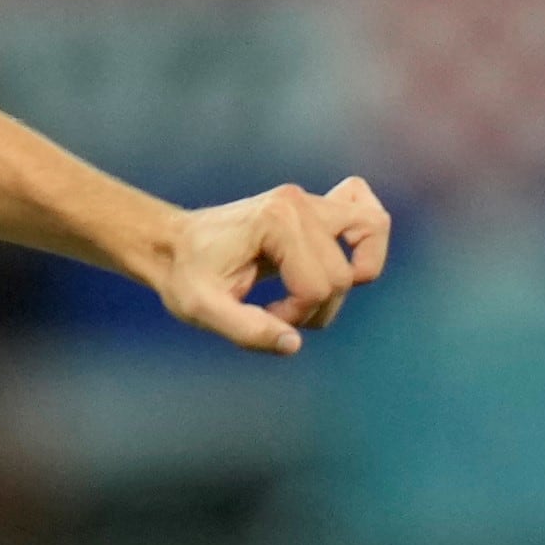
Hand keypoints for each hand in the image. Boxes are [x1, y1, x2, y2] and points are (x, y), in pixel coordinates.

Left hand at [152, 173, 389, 351]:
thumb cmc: (185, 275)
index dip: (297, 315)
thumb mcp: (202, 310)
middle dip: (316, 305)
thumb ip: (246, 330)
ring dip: (350, 275)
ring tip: (312, 289)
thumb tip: (294, 344)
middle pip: (345, 273)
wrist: (172, 245)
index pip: (320, 286)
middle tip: (276, 310)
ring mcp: (310, 200)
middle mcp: (299, 203)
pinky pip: (366, 211)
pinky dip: (366, 237)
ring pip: (373, 230)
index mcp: (276, 221)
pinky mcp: (316, 206)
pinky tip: (341, 256)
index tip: (264, 314)